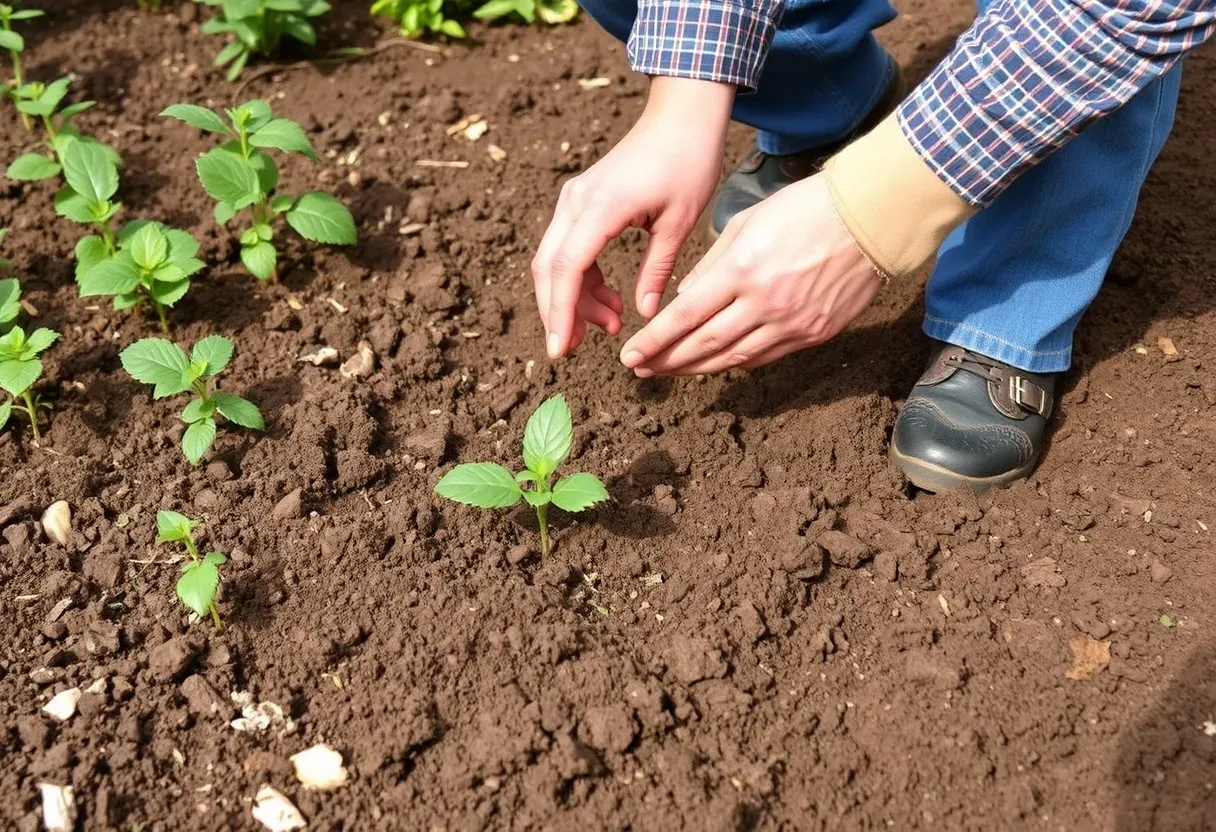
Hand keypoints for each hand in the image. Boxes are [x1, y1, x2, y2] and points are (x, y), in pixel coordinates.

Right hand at [532, 77, 733, 359]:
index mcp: (600, 208)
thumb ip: (658, 270)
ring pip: (554, 261)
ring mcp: (574, 200)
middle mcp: (576, 202)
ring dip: (573, 298)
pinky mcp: (581, 201)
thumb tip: (646, 314)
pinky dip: (581, 279)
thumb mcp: (679, 223)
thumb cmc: (688, 161)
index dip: (559, 313)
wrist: (681, 114)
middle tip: (575, 348)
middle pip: (548, 268)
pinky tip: (608, 300)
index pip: (566, 269)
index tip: (560, 349)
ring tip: (608, 325)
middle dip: (557, 313)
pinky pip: (567, 248)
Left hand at [619, 174, 881, 376]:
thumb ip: (711, 265)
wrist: (871, 218)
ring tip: (670, 371)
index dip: (655, 341)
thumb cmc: (805, 209)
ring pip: (734, 359)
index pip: (686, 316)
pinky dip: (735, 362)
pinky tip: (715, 363)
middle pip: (705, 345)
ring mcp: (793, 323)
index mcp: (743, 270)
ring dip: (697, 369)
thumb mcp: (746, 222)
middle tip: (641, 370)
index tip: (630, 356)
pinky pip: (766, 356)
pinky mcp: (815, 333)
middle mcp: (765, 303)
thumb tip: (684, 300)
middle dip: (668, 361)